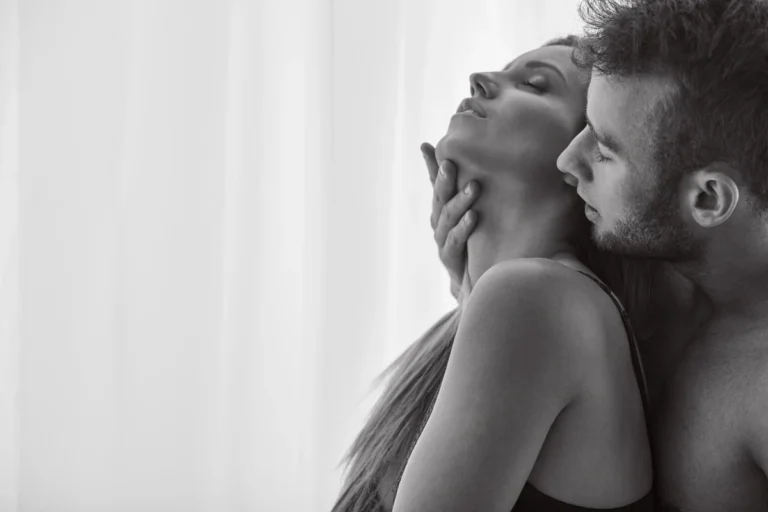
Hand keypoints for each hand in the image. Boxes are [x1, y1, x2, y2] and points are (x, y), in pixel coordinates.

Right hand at [421, 142, 479, 300]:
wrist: (474, 281)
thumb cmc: (472, 241)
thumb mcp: (467, 212)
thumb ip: (460, 190)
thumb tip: (458, 162)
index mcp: (441, 208)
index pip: (435, 183)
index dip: (430, 165)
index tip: (427, 146)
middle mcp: (438, 222)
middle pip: (439, 198)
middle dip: (444, 180)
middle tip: (451, 162)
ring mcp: (442, 240)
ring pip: (448, 218)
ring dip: (460, 201)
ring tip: (474, 186)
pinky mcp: (450, 258)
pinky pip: (455, 240)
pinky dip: (463, 228)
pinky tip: (474, 216)